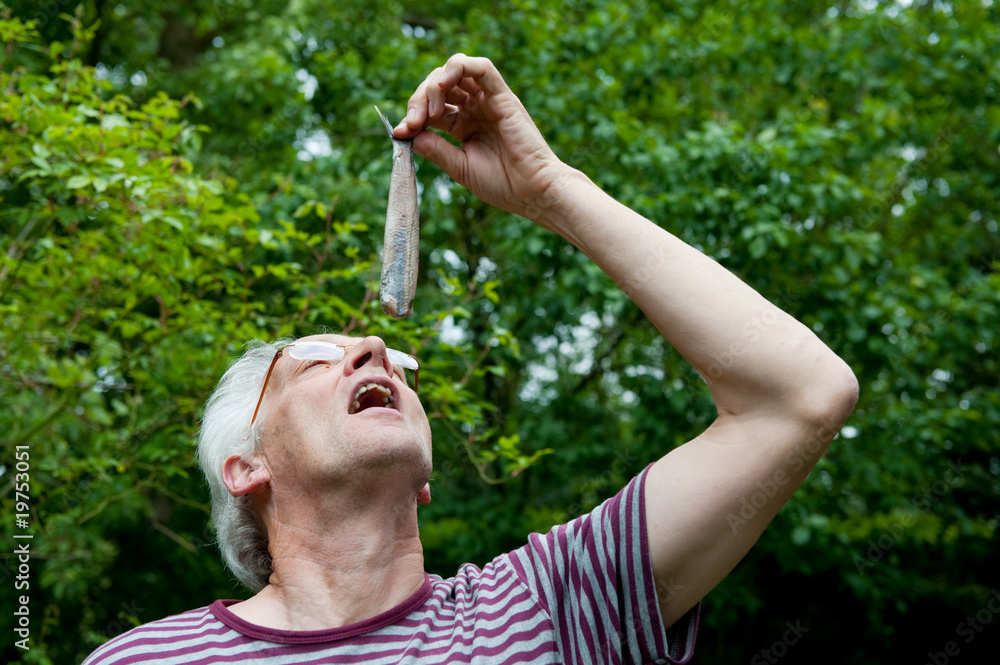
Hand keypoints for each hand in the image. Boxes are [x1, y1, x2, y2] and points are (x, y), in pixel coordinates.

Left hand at [394, 54, 567, 222]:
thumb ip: (435, 149)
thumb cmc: (502, 184)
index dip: (412, 116)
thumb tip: (407, 133)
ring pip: (455, 71)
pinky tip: (443, 83)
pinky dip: (459, 66)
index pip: (431, 108)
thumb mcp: (460, 168)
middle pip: (438, 86)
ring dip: (434, 84)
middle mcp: (474, 108)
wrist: (532, 191)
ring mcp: (488, 100)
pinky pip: (481, 68)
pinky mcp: (502, 96)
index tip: (399, 133)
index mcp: (463, 125)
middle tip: (412, 123)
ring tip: (430, 110)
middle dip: (418, 100)